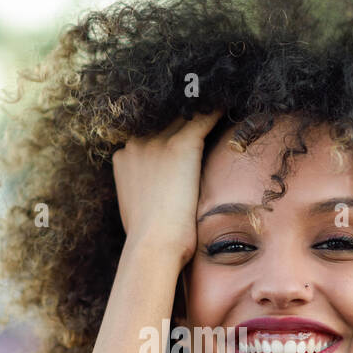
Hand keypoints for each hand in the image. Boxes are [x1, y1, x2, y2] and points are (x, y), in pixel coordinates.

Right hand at [112, 110, 222, 267]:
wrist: (153, 245)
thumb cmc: (149, 239)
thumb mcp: (136, 208)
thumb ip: (144, 190)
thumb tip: (157, 196)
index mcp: (123, 158)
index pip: (150, 136)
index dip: (168, 137)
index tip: (184, 140)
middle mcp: (136, 144)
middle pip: (165, 122)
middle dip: (183, 122)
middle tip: (205, 118)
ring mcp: (157, 143)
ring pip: (184, 118)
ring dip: (200, 114)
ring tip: (218, 106)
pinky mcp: (181, 146)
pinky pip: (203, 119)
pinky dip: (216, 112)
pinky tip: (228, 107)